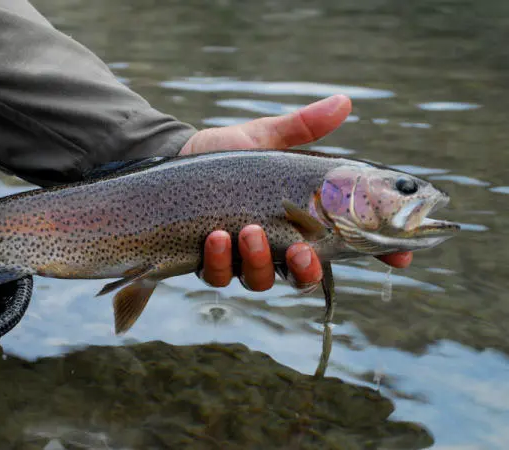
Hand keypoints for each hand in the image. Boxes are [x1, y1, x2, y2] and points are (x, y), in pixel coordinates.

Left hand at [179, 95, 411, 290]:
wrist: (176, 160)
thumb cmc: (227, 155)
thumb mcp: (265, 139)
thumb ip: (301, 129)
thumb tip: (344, 102)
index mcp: (298, 222)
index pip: (345, 244)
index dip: (376, 254)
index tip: (401, 258)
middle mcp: (274, 247)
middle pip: (303, 276)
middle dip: (307, 270)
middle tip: (304, 250)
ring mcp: (240, 258)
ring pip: (261, 280)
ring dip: (259, 260)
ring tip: (251, 231)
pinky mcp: (208, 261)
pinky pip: (219, 275)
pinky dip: (220, 260)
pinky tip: (217, 235)